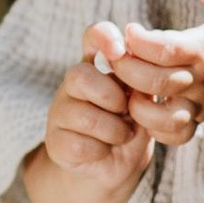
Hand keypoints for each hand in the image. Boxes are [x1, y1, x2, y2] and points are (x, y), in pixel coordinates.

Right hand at [21, 33, 153, 202]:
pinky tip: (103, 150)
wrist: (115, 167)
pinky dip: (100, 150)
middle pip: (80, 75)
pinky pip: (79, 143)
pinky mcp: (55, 140)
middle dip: (113, 99)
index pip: (94, 35)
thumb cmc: (133, 126)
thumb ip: (145, 84)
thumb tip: (148, 72)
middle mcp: (75, 81)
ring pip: (84, 114)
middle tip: (126, 113)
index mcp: (100, 65)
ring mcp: (61, 110)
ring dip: (113, 130)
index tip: (120, 52)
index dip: (104, 37)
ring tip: (121, 135)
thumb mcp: (145, 102)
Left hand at [100, 0, 203, 144]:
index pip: (165, 48)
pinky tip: (145, 108)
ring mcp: (201, 102)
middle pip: (155, 82)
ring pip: (164, 116)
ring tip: (128, 88)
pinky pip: (175, 135)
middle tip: (116, 58)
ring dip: (138, 106)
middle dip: (127, 71)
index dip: (139, 40)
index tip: (129, 29)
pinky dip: (155, 129)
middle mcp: (201, 77)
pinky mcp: (200, 120)